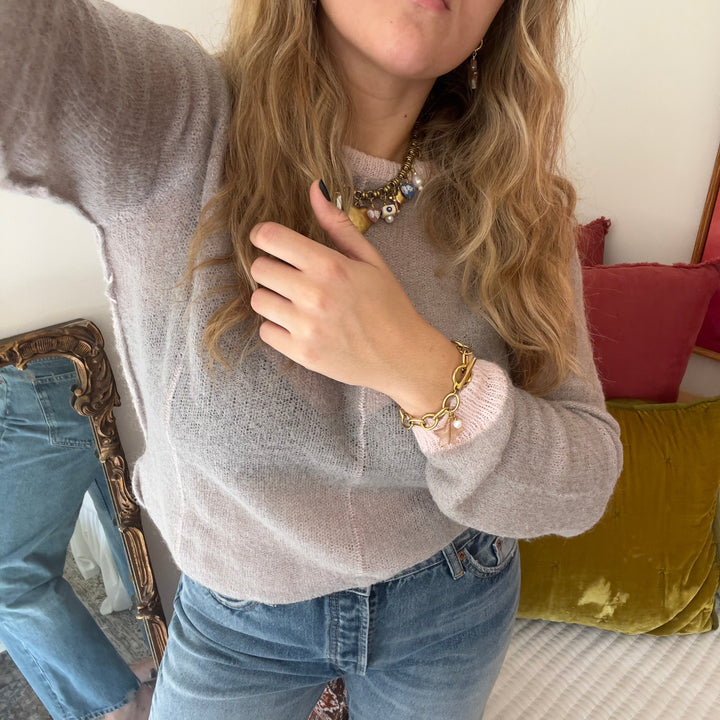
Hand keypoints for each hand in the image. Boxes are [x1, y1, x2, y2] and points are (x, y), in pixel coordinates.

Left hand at [249, 181, 457, 413]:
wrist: (402, 357)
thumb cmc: (389, 305)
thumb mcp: (371, 259)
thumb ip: (338, 225)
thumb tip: (314, 188)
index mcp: (330, 266)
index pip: (270, 238)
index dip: (264, 235)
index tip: (270, 241)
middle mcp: (313, 295)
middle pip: (259, 269)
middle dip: (271, 268)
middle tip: (291, 276)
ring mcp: (305, 327)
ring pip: (258, 300)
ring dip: (273, 298)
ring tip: (295, 302)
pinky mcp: (301, 354)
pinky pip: (265, 332)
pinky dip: (277, 328)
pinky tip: (299, 326)